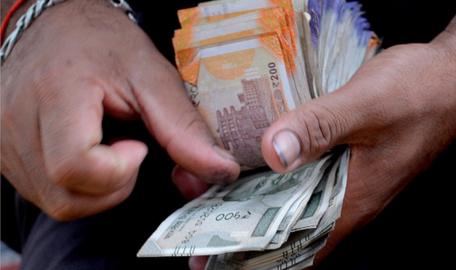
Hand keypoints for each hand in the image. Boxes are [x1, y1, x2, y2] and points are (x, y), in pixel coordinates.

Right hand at [1, 0, 238, 220]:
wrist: (58, 26)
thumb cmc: (105, 44)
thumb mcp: (152, 77)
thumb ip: (184, 129)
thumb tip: (222, 172)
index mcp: (56, 93)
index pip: (74, 166)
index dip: (117, 171)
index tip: (138, 146)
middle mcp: (16, 122)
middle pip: (66, 198)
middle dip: (114, 186)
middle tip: (129, 148)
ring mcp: (4, 141)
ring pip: (57, 203)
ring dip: (98, 188)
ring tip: (108, 146)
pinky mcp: (3, 153)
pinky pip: (45, 194)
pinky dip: (78, 185)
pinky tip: (88, 150)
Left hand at [188, 0, 455, 267]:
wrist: (450, 77)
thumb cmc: (420, 93)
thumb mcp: (366, 106)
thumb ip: (319, 128)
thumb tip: (273, 151)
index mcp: (351, 201)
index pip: (295, 247)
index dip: (253, 255)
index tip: (213, 253)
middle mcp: (346, 198)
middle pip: (287, 226)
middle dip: (245, 226)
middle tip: (203, 216)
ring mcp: (345, 180)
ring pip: (293, 202)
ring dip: (258, 200)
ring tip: (218, 192)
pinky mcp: (344, 161)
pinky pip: (304, 178)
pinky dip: (277, 177)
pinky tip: (257, 163)